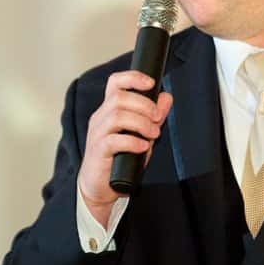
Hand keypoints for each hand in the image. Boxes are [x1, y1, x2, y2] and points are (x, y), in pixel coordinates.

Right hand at [77, 70, 171, 226]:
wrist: (99, 187)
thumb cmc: (120, 159)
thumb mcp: (141, 134)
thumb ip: (153, 116)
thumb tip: (166, 97)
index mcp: (109, 110)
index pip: (115, 83)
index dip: (132, 77)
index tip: (151, 83)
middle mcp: (100, 118)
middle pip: (119, 98)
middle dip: (144, 105)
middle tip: (158, 118)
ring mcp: (97, 134)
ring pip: (116, 116)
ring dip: (141, 123)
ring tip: (153, 133)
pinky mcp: (98, 152)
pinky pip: (114, 140)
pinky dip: (133, 141)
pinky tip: (143, 146)